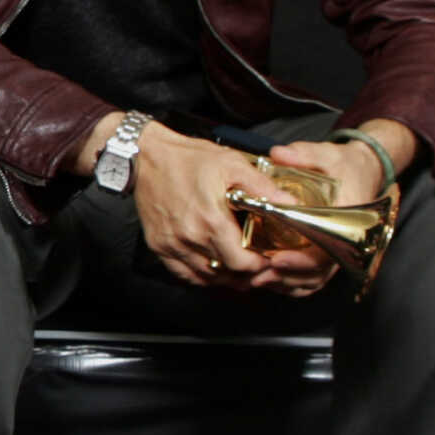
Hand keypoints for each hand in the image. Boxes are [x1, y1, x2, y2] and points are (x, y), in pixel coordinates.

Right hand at [130, 126, 319, 295]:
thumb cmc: (186, 159)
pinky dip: (201, 275)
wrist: (146, 156)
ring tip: (238, 267)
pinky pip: (183, 274)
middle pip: (226, 273)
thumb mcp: (231, 164)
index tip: (267, 258)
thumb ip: (262, 186)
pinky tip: (212, 266)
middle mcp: (190, 237)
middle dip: (246, 272)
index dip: (260, 266)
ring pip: (205, 277)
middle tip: (256, 263)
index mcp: (211, 220)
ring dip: (225, 275)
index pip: (242, 263)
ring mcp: (172, 243)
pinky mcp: (158, 244)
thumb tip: (288, 203)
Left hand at [243, 136, 394, 291]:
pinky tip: (274, 281)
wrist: (363, 171)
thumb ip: (304, 154)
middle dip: (288, 277)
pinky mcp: (332, 252)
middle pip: (320, 270)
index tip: (276, 260)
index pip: (328, 249)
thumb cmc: (345, 164)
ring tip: (260, 280)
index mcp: (349, 218)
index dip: (302, 260)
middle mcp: (348, 239)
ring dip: (289, 283)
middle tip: (259, 275)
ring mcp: (341, 248)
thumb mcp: (327, 154)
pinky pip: (316, 276)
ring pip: (317, 278)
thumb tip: (278, 153)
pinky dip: (296, 283)